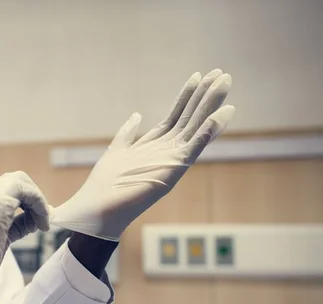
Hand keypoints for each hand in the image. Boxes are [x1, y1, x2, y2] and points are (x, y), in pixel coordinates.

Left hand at [50, 69, 234, 240]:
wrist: (97, 211)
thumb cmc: (104, 186)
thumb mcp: (117, 150)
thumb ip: (128, 133)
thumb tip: (137, 116)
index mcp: (154, 146)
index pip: (176, 115)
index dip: (187, 95)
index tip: (199, 75)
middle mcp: (166, 152)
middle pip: (189, 117)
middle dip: (204, 95)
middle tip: (222, 73)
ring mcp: (171, 160)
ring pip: (195, 127)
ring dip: (211, 105)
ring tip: (225, 83)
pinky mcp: (173, 170)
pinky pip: (194, 147)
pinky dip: (208, 131)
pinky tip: (223, 114)